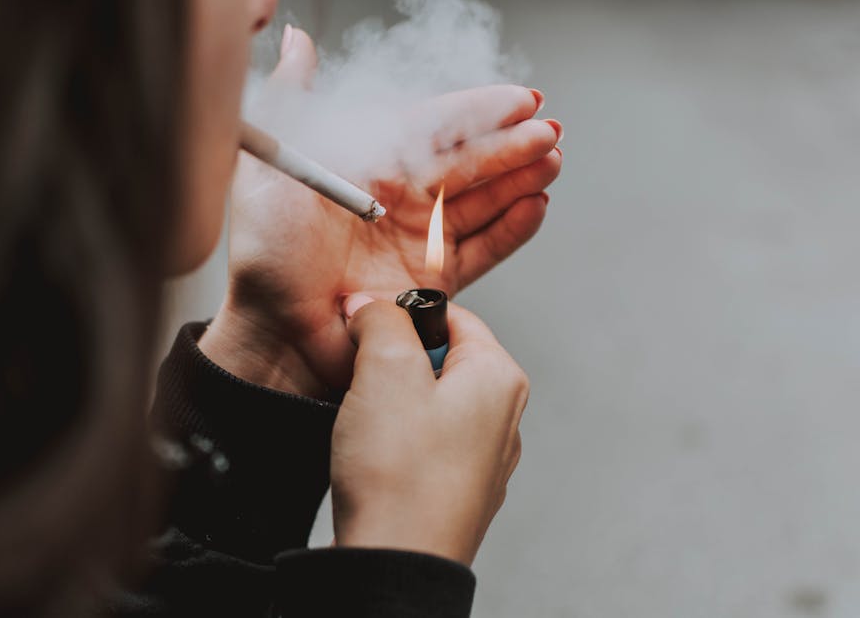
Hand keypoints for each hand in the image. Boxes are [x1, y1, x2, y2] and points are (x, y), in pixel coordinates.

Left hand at [199, 27, 560, 395]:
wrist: (275, 328)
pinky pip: (483, 249)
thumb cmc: (266, 249)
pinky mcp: (434, 282)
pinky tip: (536, 204)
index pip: (433, 126)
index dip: (477, 111)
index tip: (519, 99)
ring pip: (481, 201)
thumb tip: (299, 40)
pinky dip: (512, 229)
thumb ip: (293, 100)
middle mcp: (399, 198)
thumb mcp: (273, 164)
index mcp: (368, 163)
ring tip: (551, 160)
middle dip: (510, 143)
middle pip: (466, 162)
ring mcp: (419, 239)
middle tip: (547, 130)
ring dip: (519, 179)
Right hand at [330, 296, 527, 565]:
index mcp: (499, 378)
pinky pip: (424, 443)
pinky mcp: (459, 490)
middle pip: (440, 358)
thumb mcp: (385, 369)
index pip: (452, 315)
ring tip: (368, 425)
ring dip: (391, 402)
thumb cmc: (400, 474)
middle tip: (364, 381)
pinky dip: (396, 441)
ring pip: (428, 401)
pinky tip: (376, 458)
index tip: (367, 330)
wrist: (397, 563)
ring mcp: (484, 458)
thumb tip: (372, 304)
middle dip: (394, 362)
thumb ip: (381, 319)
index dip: (401, 315)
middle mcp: (504, 417)